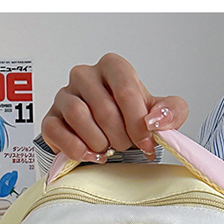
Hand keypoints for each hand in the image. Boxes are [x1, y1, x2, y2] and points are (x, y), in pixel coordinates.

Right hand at [41, 53, 188, 161]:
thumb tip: (158, 120)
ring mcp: (65, 96)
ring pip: (78, 116)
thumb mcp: (159, 115)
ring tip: (108, 149)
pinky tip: (91, 155)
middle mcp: (85, 75)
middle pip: (104, 108)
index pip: (125, 88)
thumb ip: (172, 111)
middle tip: (126, 148)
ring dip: (99, 142)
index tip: (146, 142)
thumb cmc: (130, 121)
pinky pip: (56, 131)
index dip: (138, 121)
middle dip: (121, 137)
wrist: (109, 138)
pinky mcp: (51, 118)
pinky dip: (77, 149)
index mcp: (113, 67)